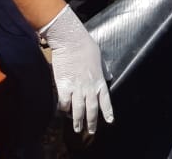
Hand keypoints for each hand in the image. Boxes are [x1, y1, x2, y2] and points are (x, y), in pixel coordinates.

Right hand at [40, 5, 113, 133]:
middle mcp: (89, 87)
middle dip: (91, 122)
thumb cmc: (85, 46)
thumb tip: (109, 76)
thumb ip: (104, 69)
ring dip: (77, 121)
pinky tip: (62, 113)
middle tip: (91, 131)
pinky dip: (63, 110)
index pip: (106, 100)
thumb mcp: (100, 57)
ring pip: (78, 110)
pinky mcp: (63, 86)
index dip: (107, 112)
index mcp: (99, 80)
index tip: (109, 121)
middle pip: (92, 109)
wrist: (70, 40)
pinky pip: (63, 103)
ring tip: (76, 128)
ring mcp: (76, 88)